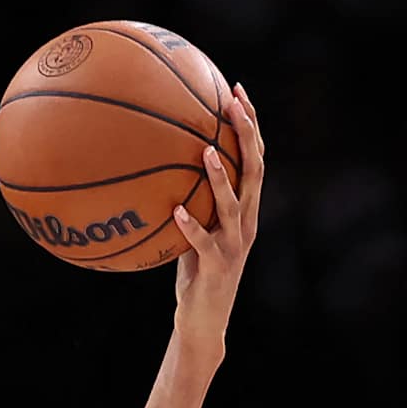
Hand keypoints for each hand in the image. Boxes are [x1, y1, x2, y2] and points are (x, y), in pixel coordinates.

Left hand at [172, 84, 264, 357]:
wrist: (204, 317)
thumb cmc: (194, 270)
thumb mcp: (190, 228)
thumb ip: (184, 198)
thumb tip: (151, 166)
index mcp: (245, 208)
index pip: (254, 157)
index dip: (249, 124)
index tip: (235, 90)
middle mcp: (247, 220)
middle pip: (255, 170)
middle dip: (246, 134)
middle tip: (232, 103)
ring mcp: (235, 243)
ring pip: (234, 204)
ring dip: (220, 177)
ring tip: (207, 151)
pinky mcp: (217, 265)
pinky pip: (203, 243)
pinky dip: (191, 226)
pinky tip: (176, 210)